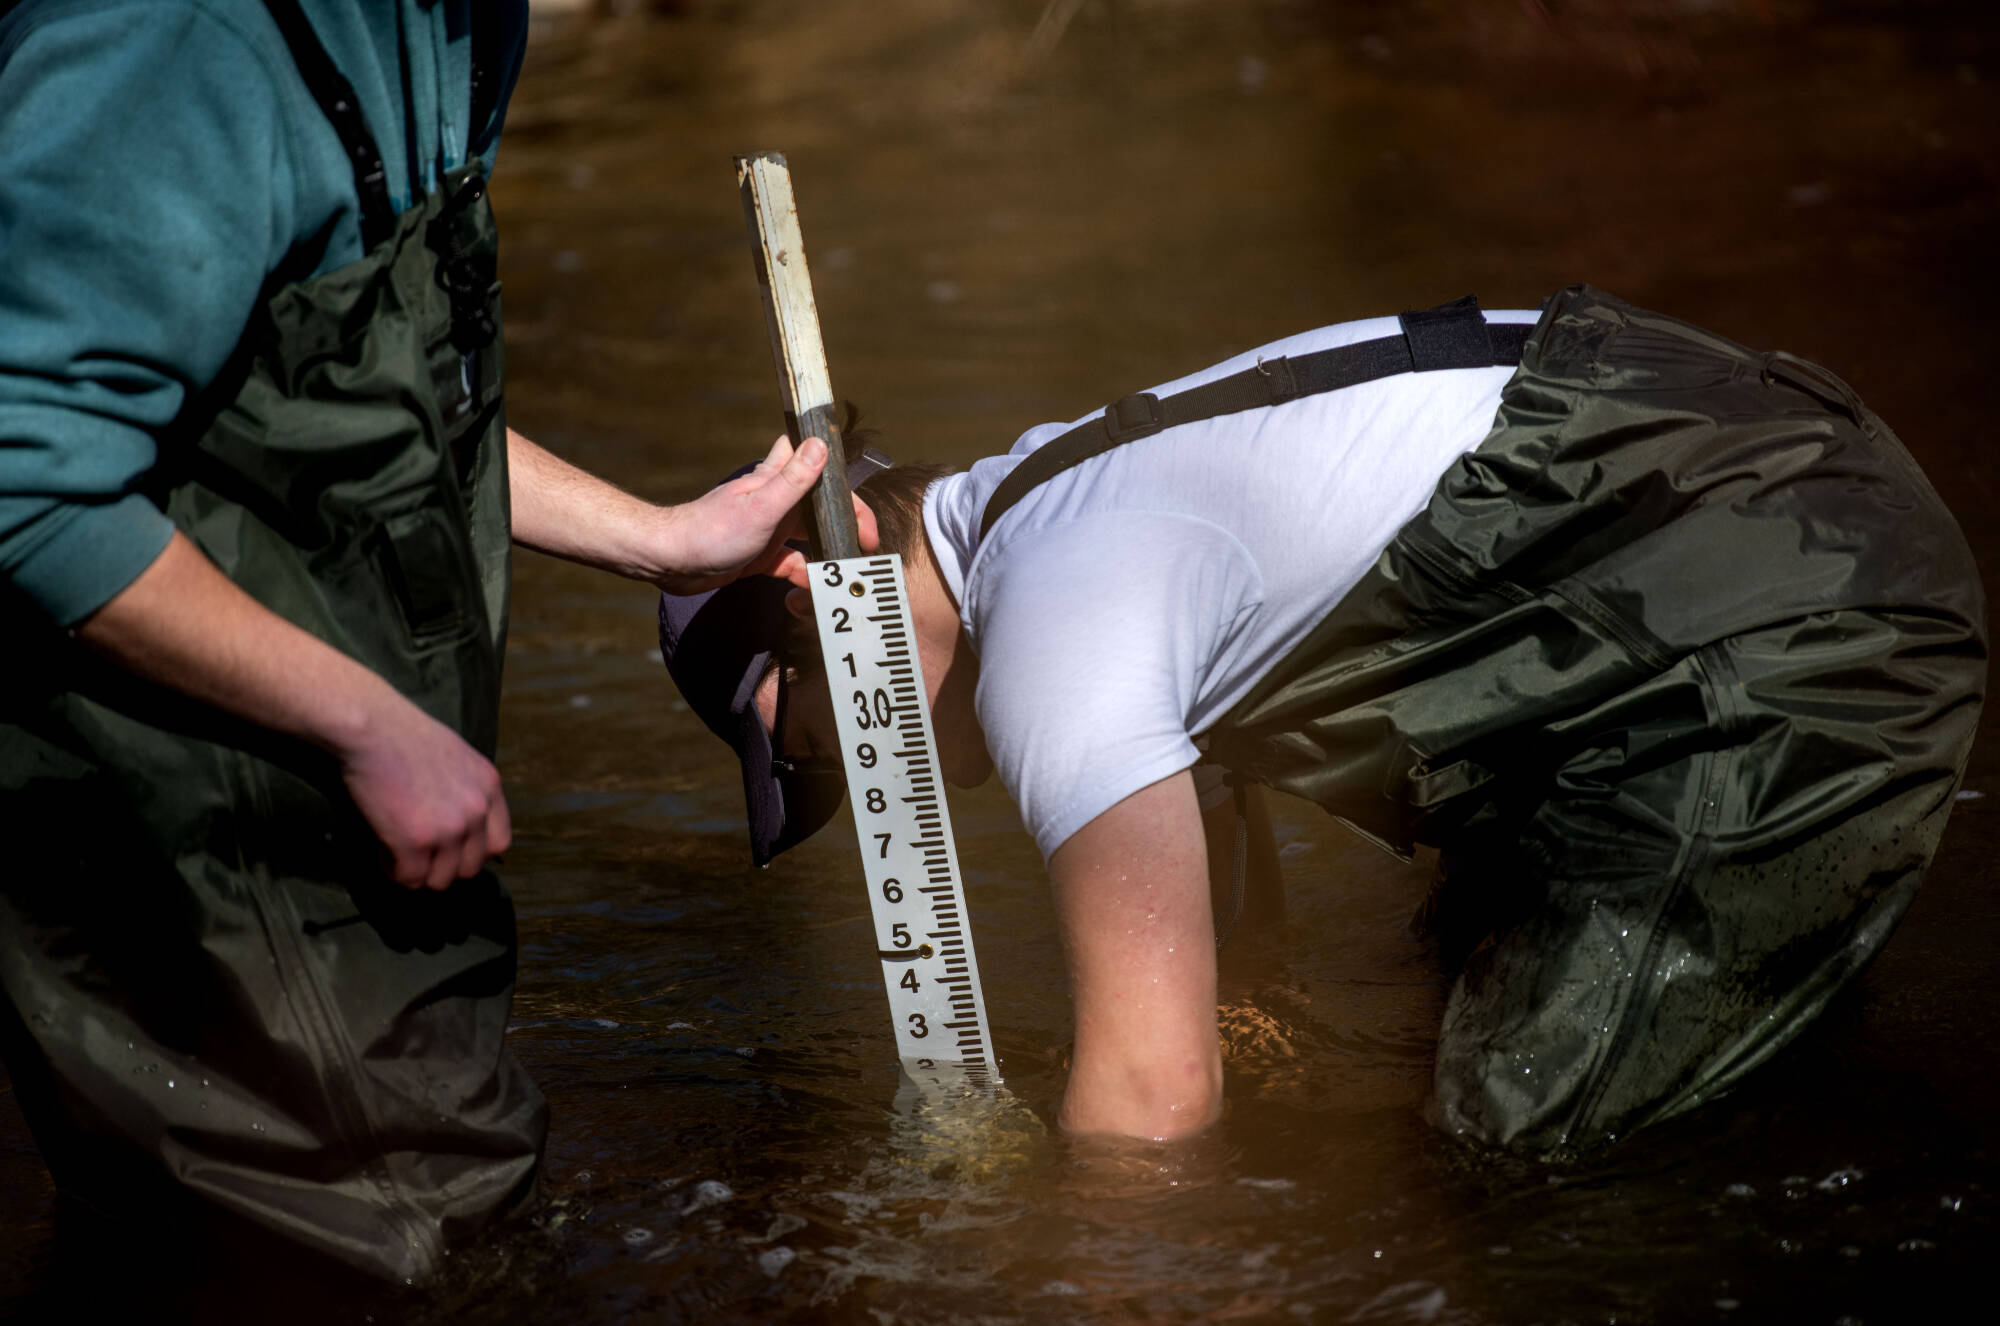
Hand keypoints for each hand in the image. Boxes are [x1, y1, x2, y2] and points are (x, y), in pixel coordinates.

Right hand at [335, 694, 511, 889]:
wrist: (372, 727)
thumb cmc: (404, 735)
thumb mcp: (457, 758)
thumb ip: (466, 791)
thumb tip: (459, 826)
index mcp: (490, 788)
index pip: (498, 844)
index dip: (471, 852)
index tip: (448, 849)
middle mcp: (477, 811)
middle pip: (470, 868)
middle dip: (442, 866)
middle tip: (416, 853)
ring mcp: (449, 829)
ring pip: (440, 880)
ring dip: (418, 872)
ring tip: (397, 852)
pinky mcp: (416, 841)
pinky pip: (410, 878)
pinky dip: (394, 871)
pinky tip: (383, 850)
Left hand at [650, 434, 878, 594]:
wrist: (669, 560)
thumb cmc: (710, 531)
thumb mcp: (760, 507)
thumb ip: (793, 479)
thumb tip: (821, 443)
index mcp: (777, 482)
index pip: (821, 469)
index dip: (845, 489)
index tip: (862, 519)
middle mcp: (776, 502)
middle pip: (821, 507)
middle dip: (844, 525)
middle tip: (864, 549)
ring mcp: (768, 529)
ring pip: (809, 537)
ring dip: (826, 553)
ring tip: (843, 573)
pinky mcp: (759, 555)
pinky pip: (791, 564)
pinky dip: (803, 576)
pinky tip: (808, 589)